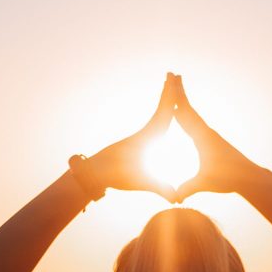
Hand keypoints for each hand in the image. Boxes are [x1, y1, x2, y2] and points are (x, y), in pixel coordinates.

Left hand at [74, 73, 180, 201]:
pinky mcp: (140, 141)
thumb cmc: (116, 176)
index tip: (174, 81)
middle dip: (168, 91)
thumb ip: (160, 188)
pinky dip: (162, 112)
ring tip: (171, 83)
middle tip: (174, 72)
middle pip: (161, 107)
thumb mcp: (141, 182)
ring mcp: (143, 136)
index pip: (162, 113)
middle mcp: (145, 133)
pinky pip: (156, 122)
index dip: (169, 97)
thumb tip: (176, 198)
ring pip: (158, 113)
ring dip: (165, 98)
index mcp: (147, 137)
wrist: (96, 174)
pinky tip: (165, 110)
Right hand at [171, 74, 265, 200]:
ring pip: (192, 113)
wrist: (247, 177)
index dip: (176, 102)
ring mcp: (208, 134)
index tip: (167, 87)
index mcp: (203, 138)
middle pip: (189, 108)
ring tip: (175, 87)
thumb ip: (189, 188)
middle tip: (171, 74)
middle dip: (179, 92)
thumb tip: (175, 197)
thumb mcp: (205, 183)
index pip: (186, 116)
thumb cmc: (227, 179)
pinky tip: (183, 112)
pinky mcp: (210, 139)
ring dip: (183, 100)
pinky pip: (195, 122)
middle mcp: (206, 132)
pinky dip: (187, 113)